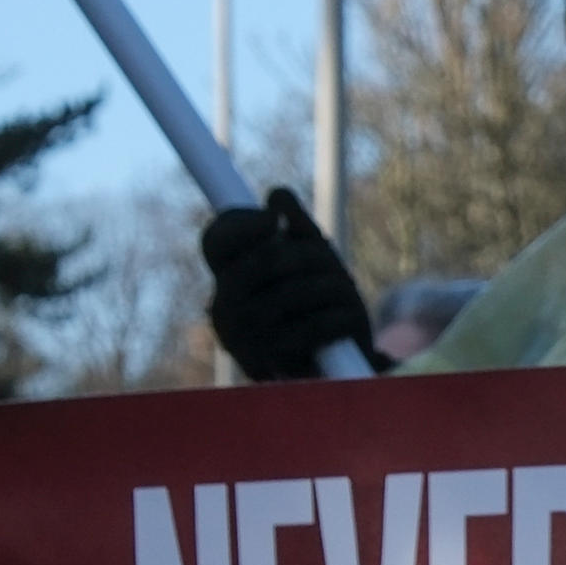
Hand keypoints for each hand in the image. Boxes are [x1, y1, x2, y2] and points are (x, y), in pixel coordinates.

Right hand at [200, 189, 376, 384]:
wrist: (337, 369)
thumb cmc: (321, 305)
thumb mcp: (313, 260)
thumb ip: (296, 226)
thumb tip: (278, 195)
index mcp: (227, 280)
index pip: (217, 240)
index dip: (243, 225)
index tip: (274, 221)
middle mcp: (223, 308)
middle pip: (267, 260)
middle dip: (310, 254)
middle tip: (328, 257)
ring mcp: (243, 339)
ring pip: (295, 293)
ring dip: (332, 286)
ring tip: (345, 290)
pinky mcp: (273, 367)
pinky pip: (312, 328)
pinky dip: (339, 318)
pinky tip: (348, 318)